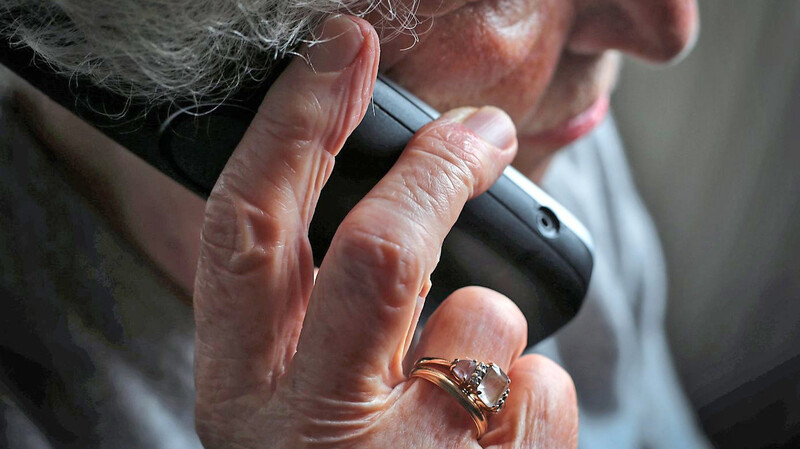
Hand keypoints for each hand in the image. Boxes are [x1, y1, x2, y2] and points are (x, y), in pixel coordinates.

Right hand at [193, 14, 577, 448]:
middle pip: (377, 252)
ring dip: (489, 325)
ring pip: (483, 322)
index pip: (251, 225)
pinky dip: (536, 390)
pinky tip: (493, 433)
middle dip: (436, 168)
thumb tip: (396, 211)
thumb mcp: (290, 393)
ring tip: (461, 378)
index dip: (296, 123)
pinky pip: (544, 389)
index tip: (342, 49)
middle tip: (483, 131)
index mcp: (239, 387)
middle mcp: (303, 431)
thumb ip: (315, 308)